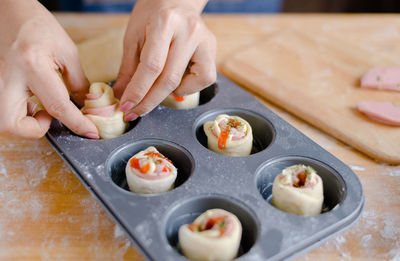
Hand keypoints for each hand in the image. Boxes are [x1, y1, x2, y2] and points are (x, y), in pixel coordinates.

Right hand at [0, 0, 98, 138]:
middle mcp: (8, 76)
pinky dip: (17, 112)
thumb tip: (85, 105)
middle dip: (33, 130)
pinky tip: (28, 100)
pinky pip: (3, 108)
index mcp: (32, 65)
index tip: (90, 132)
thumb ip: (77, 81)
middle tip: (48, 117)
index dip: (77, 123)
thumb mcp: (67, 51)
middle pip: (12, 124)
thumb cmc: (38, 25)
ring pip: (3, 121)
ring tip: (38, 107)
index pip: (57, 105)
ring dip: (23, 123)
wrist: (9, 10)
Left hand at [113, 0, 216, 120]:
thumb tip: (122, 96)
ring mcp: (205, 41)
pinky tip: (177, 78)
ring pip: (188, 83)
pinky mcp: (213, 49)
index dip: (138, 91)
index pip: (152, 66)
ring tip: (156, 87)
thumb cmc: (152, 17)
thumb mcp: (133, 36)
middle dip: (149, 101)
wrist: (176, 0)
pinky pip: (204, 80)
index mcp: (165, 22)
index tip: (125, 106)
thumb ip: (129, 68)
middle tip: (134, 112)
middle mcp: (189, 31)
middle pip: (169, 79)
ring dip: (167, 95)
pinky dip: (187, 87)